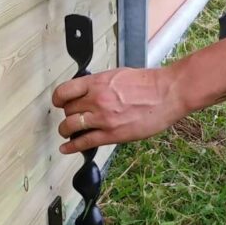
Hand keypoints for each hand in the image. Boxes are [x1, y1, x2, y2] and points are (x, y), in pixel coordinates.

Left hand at [52, 67, 187, 153]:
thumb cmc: (148, 83)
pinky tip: (66, 149)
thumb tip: (88, 92)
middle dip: (68, 115)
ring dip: (66, 130)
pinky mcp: (112, 134)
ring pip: (71, 126)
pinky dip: (71, 147)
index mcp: (96, 82)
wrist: (167, 93)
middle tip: (72, 118)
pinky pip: (84, 142)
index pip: (64, 91)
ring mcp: (103, 118)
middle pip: (67, 110)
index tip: (58, 103)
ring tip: (67, 133)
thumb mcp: (117, 76)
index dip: (58, 99)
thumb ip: (100, 84)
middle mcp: (96, 99)